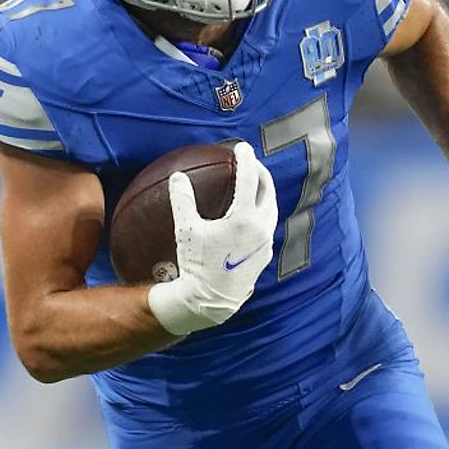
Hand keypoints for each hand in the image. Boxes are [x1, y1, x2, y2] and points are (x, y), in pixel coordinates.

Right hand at [148, 142, 278, 334]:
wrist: (211, 301)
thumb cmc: (196, 264)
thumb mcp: (186, 230)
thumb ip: (183, 201)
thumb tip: (177, 177)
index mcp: (245, 217)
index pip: (249, 178)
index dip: (245, 159)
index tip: (241, 147)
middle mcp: (261, 227)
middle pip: (267, 190)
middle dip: (260, 173)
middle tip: (250, 162)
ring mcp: (266, 242)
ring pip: (271, 208)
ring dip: (264, 192)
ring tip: (254, 184)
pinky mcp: (264, 255)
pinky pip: (267, 225)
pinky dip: (261, 211)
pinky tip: (250, 214)